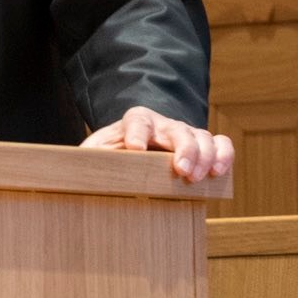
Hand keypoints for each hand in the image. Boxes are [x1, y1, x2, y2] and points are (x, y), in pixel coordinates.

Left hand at [81, 105, 234, 182]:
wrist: (136, 144)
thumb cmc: (113, 153)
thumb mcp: (96, 153)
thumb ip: (89, 159)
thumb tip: (73, 172)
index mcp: (134, 122)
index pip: (137, 120)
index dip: (137, 133)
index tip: (135, 149)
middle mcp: (163, 125)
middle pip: (177, 129)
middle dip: (183, 149)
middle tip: (182, 171)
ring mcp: (185, 133)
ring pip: (202, 136)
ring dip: (205, 155)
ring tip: (200, 177)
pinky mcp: (202, 144)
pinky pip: (221, 142)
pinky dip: (224, 154)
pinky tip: (219, 171)